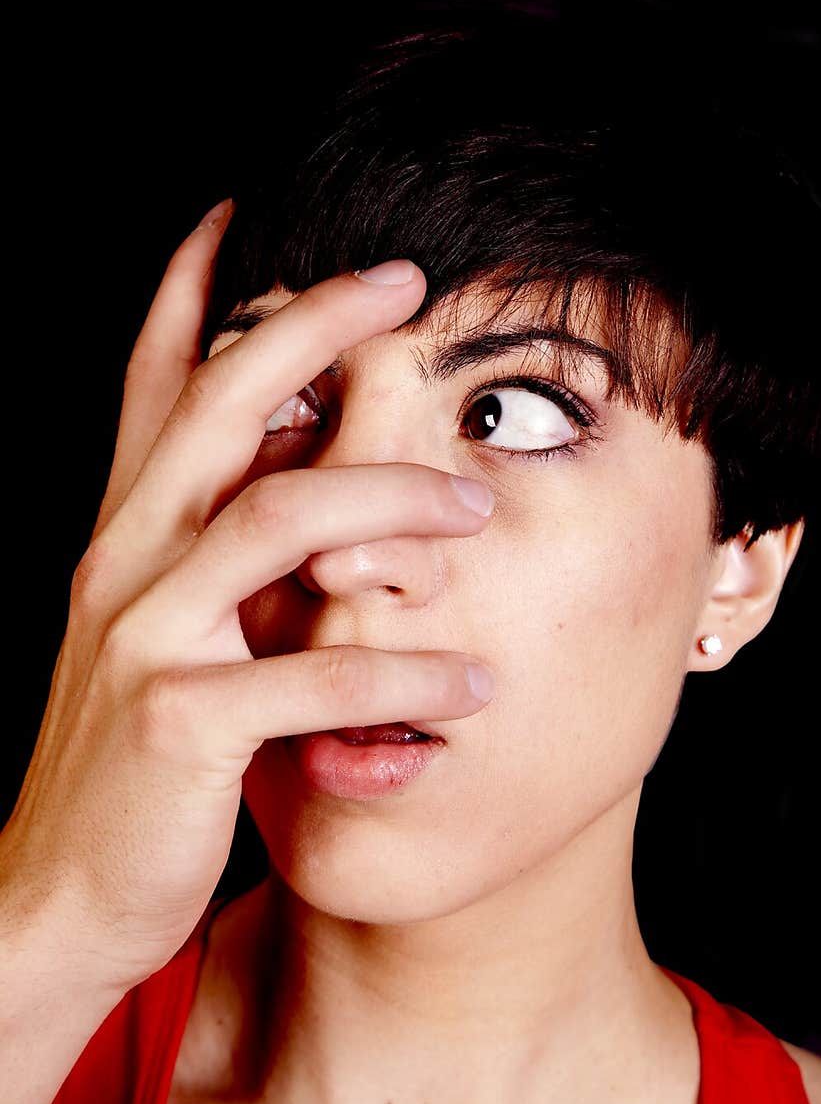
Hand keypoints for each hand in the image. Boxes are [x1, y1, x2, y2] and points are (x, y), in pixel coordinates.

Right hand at [0, 205, 495, 991]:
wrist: (58, 895)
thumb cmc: (126, 761)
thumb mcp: (152, 637)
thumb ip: (207, 559)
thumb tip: (295, 477)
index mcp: (124, 537)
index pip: (152, 386)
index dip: (190, 291)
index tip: (242, 208)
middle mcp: (125, 564)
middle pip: (224, 407)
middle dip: (312, 328)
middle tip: (404, 279)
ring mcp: (147, 638)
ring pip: (278, 519)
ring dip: (392, 503)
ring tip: (479, 512)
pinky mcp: (182, 724)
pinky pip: (312, 678)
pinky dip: (398, 676)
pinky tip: (469, 685)